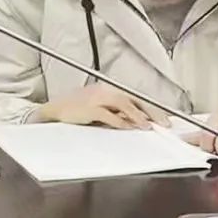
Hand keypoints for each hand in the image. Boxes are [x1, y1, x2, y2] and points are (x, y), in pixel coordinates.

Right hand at [37, 83, 170, 128]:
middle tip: (163, 123)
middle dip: (151, 111)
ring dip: (137, 116)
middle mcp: (104, 91)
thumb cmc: (74, 111)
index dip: (150, 108)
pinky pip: (108, 114)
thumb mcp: (98, 110)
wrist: (53, 111)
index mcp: (107, 90)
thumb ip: (115, 113)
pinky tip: (128, 127)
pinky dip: (120, 121)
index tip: (163, 118)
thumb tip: (134, 122)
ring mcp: (96, 98)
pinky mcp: (88, 108)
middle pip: (133, 99)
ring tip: (148, 126)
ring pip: (123, 104)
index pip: (134, 97)